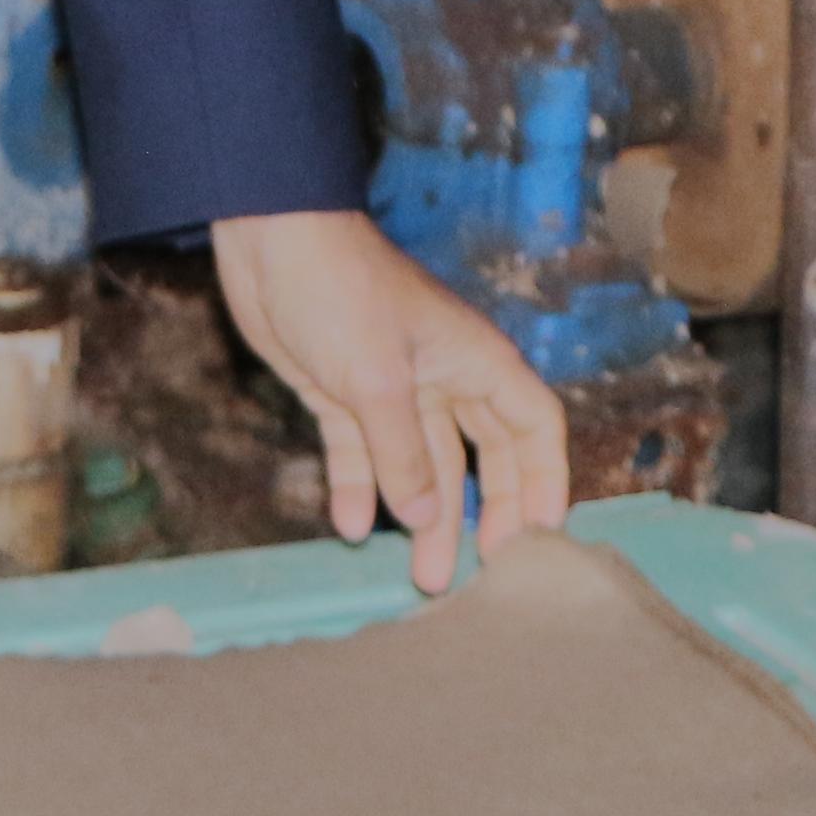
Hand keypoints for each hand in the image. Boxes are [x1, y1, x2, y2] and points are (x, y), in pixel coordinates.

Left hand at [210, 210, 572, 596]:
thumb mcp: (379, 381)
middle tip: (473, 576)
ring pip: (419, 465)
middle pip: (481, 458)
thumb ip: (406, 455)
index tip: (540, 539)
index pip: (535, 427)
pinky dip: (360, 486)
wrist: (270, 239)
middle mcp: (444, 377)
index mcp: (476, 362)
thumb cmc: (342, 292)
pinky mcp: (342, 393)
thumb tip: (430, 521)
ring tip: (419, 576)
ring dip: (419, 516)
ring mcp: (392, 388)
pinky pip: (360, 452)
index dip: (545, 481)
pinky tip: (353, 526)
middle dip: (481, 515)